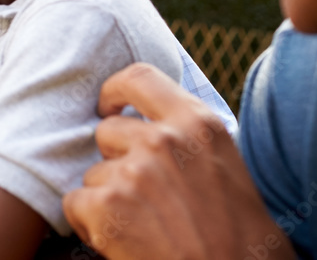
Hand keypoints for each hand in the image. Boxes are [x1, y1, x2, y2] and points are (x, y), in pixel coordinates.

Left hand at [62, 63, 293, 259]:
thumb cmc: (241, 240)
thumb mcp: (227, 169)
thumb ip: (189, 140)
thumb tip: (155, 123)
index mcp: (198, 125)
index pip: (139, 77)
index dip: (114, 90)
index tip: (108, 105)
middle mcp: (163, 140)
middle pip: (107, 131)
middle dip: (114, 160)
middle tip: (140, 194)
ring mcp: (133, 171)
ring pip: (93, 172)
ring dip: (106, 197)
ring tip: (141, 225)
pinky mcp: (107, 206)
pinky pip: (75, 203)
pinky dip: (89, 224)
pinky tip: (120, 240)